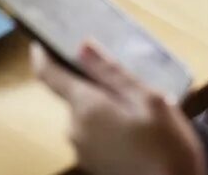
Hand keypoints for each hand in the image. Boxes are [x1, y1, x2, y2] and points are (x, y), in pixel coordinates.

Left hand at [31, 42, 204, 174]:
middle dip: (93, 86)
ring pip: (85, 115)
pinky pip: (92, 134)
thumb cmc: (167, 147)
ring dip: (103, 108)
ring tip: (137, 113)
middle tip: (126, 86)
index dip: (42, 56)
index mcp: (85, 106)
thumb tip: (83, 46)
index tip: (40, 43)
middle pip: (74, 95)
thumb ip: (112, 72)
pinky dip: (106, 127)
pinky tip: (133, 133)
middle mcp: (74, 128)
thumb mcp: (149, 100)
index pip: (49, 75)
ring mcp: (81, 149)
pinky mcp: (92, 163)